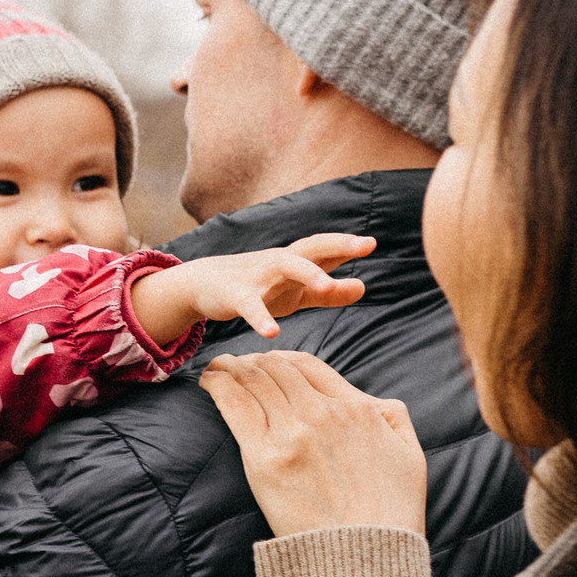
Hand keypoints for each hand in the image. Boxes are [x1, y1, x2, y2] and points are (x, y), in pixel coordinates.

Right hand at [130, 233, 372, 344]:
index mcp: (297, 261)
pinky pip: (250, 305)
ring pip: (285, 266)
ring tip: (327, 285)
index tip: (371, 243)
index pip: (325, 249)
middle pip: (311, 248)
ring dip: (307, 273)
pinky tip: (272, 333)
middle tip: (364, 245)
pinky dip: (261, 318)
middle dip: (338, 245)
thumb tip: (363, 287)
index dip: (347, 245)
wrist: (204, 283)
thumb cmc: (259, 285)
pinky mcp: (236, 295)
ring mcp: (259, 276)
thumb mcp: (296, 291)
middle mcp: (280, 262)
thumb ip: (328, 292)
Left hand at [199, 350, 428, 538]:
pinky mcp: (265, 460)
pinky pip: (235, 406)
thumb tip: (373, 401)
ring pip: (253, 381)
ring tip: (217, 368)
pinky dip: (218, 386)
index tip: (265, 362)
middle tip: (235, 365)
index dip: (280, 357)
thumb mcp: (410, 454)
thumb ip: (393, 417)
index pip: (307, 365)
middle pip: (275, 368)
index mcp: (356, 408)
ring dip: (231, 367)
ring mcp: (292, 435)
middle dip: (252, 361)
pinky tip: (209, 381)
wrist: (366, 557)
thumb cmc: (390, 513)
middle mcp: (322, 413)